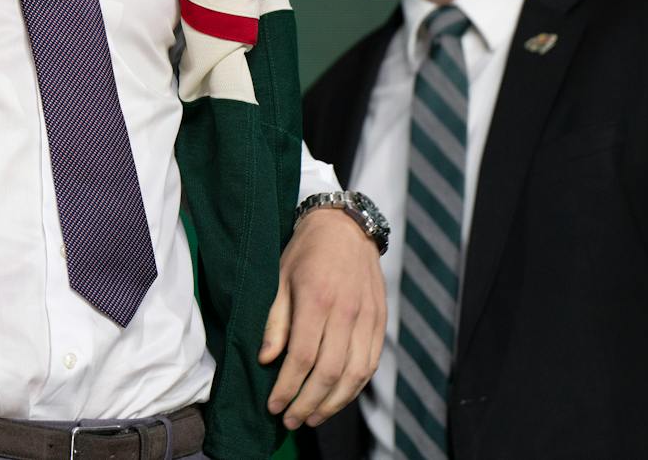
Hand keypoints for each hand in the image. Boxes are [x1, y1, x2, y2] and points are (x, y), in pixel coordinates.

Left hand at [259, 208, 385, 429]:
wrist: (345, 226)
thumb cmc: (304, 251)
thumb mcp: (279, 278)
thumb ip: (275, 321)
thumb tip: (267, 360)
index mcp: (316, 299)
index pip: (302, 357)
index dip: (287, 388)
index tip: (273, 406)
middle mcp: (346, 312)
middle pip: (329, 373)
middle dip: (308, 404)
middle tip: (290, 421)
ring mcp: (368, 318)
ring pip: (354, 376)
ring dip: (332, 404)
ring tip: (312, 418)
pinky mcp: (380, 322)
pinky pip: (370, 365)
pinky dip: (354, 388)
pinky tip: (336, 398)